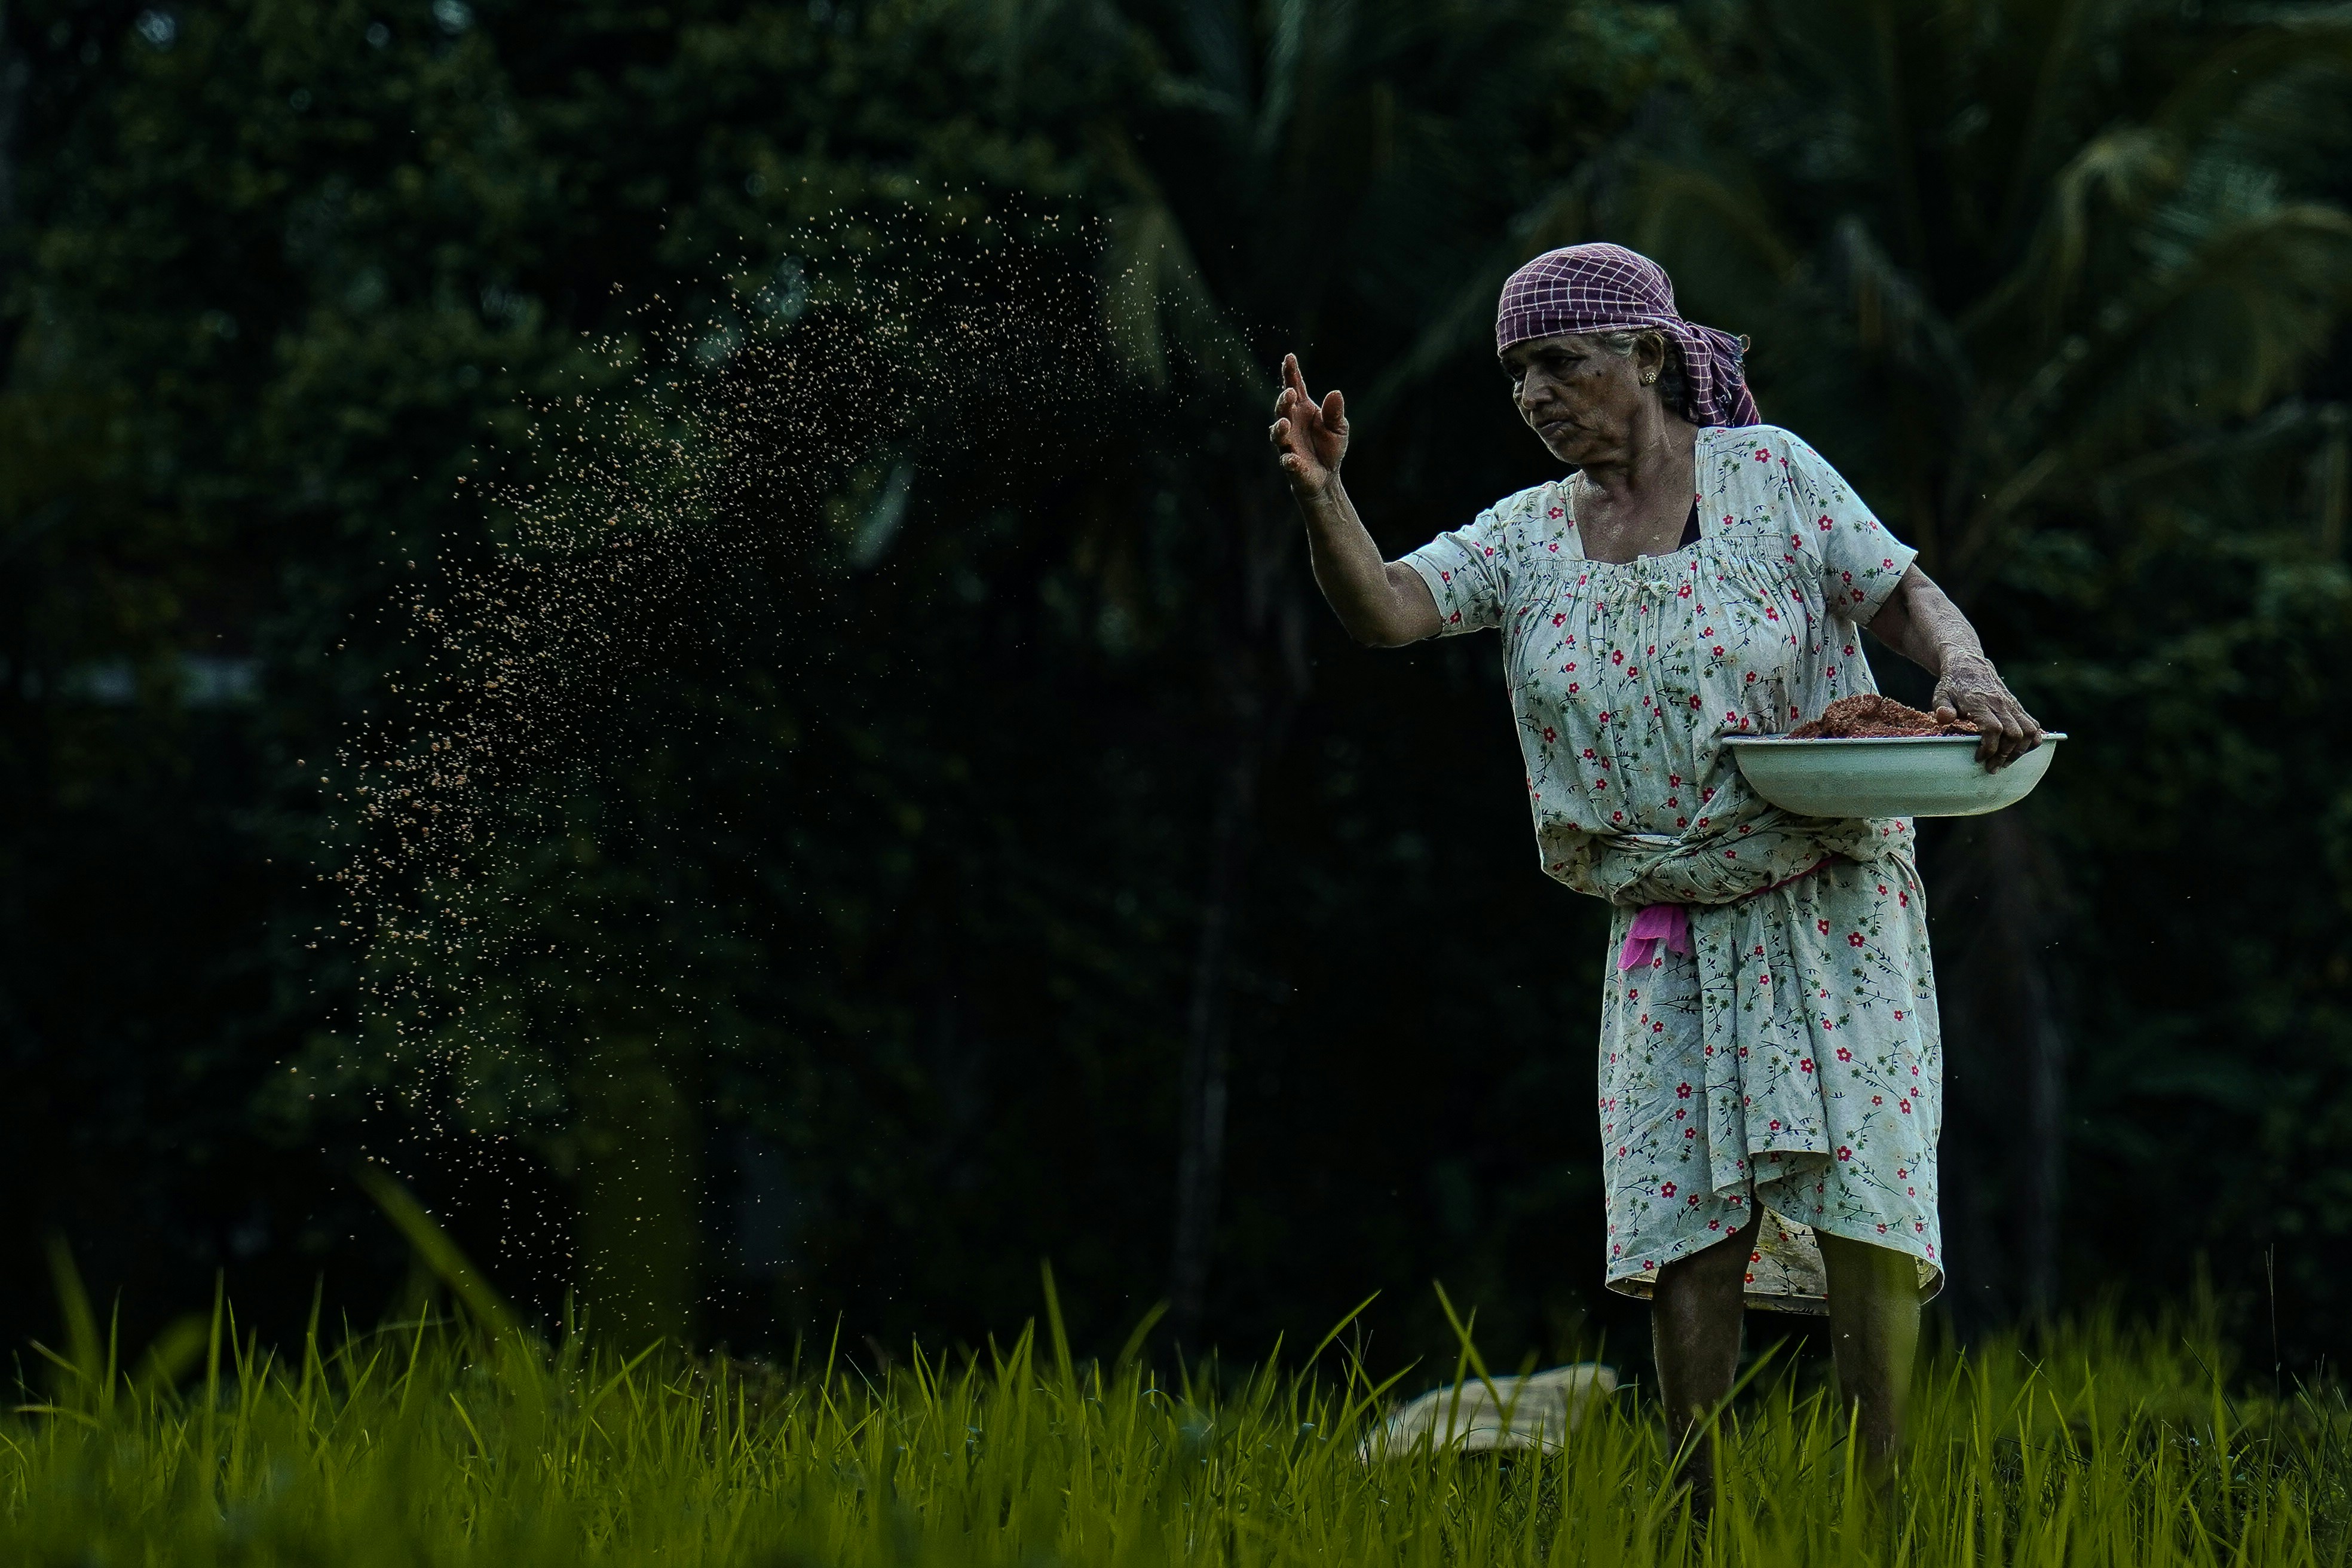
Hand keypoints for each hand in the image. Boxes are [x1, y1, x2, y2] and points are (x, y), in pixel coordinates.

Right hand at [1268, 353, 1347, 496]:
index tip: (1289, 358)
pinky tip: (1293, 459)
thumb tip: (1335, 392)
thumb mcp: (1339, 427)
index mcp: (1302, 409)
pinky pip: (1288, 463)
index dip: (1290, 373)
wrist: (1326, 476)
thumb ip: (1335, 412)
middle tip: (1290, 393)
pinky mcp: (1292, 465)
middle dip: (1284, 401)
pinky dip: (1290, 461)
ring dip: (1278, 429)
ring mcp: (1288, 445)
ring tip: (1284, 423)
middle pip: (1282, 409)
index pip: (1294, 387)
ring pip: (1278, 435)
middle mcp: (1290, 424)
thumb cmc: (1329, 447)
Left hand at [1933, 652, 2042, 770]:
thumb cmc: (1953, 685)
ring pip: (2029, 731)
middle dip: (2005, 755)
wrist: (1969, 665)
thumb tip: (1944, 718)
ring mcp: (2011, 705)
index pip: (1993, 729)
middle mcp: (2000, 704)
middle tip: (1992, 767)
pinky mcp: (2017, 707)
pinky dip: (2032, 741)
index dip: (1989, 748)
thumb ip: (1942, 707)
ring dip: (2020, 751)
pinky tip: (2018, 750)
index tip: (1978, 758)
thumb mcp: (1941, 694)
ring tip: (2005, 762)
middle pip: (2014, 734)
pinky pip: (2034, 725)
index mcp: (1980, 703)